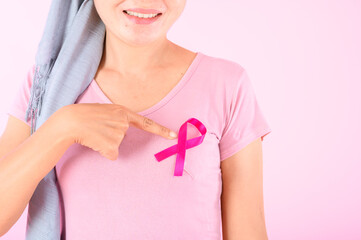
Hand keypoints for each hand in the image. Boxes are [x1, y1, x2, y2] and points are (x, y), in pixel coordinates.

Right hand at [56, 103, 177, 160]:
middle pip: (124, 136)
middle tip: (98, 128)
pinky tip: (94, 142)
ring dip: (106, 143)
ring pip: (116, 145)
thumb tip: (121, 131)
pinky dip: (103, 151)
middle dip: (112, 135)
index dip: (161, 130)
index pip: (146, 123)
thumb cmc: (84, 115)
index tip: (174, 136)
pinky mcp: (112, 147)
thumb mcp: (104, 110)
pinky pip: (111, 154)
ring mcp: (118, 134)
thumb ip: (117, 117)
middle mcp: (124, 122)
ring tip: (94, 133)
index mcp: (123, 111)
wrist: (69, 121)